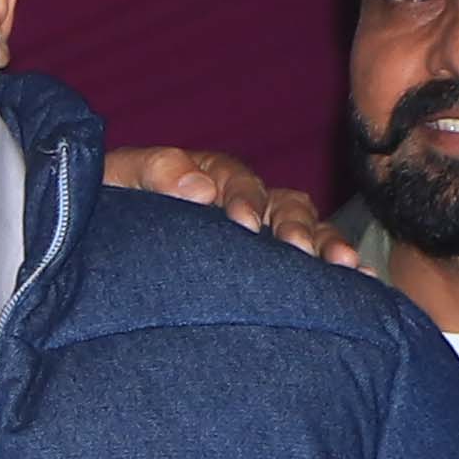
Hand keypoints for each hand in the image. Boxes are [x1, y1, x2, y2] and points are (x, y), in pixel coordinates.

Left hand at [106, 142, 372, 268]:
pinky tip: (364, 286)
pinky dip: (338, 271)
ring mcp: (263, 232)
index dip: (242, 198)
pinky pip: (313, 264)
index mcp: (207, 176)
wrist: (95, 239)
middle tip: (299, 251)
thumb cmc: (105, 206)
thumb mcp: (115, 180)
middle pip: (283, 204)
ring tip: (347, 268)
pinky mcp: (272, 266)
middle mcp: (244, 200)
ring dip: (327, 247)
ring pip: (306, 232)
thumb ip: (151, 171)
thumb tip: (199, 189)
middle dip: (295, 227)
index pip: (234, 181)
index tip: (242, 223)